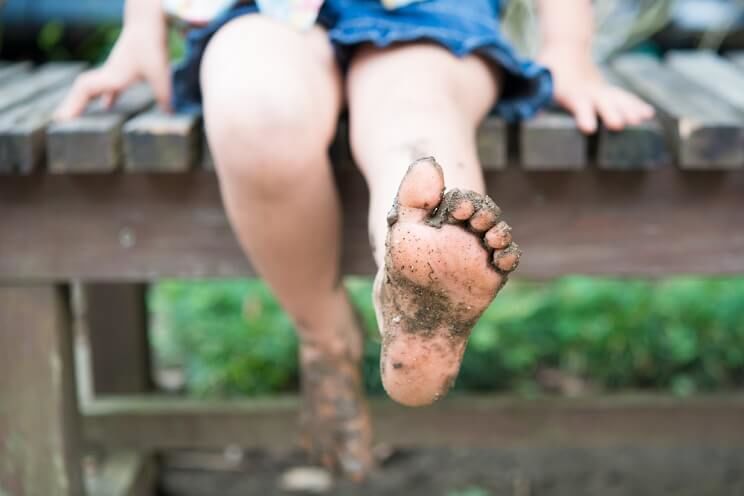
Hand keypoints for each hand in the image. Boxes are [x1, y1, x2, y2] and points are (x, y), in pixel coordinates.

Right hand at [54, 21, 170, 120]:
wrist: (147, 22)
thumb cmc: (151, 45)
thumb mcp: (160, 72)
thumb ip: (164, 94)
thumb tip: (169, 115)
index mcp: (113, 76)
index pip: (85, 90)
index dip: (73, 103)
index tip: (61, 119)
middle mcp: (108, 74)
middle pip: (82, 90)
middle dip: (71, 104)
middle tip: (60, 122)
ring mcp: (113, 71)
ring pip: (93, 87)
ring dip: (84, 100)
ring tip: (76, 116)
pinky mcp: (122, 69)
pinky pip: (108, 85)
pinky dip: (104, 96)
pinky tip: (106, 107)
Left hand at [538, 47, 653, 133]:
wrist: (565, 49)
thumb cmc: (548, 71)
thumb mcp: (537, 81)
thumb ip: (535, 98)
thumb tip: (529, 113)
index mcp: (570, 92)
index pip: (577, 104)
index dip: (584, 115)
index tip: (589, 128)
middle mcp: (588, 91)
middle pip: (602, 102)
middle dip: (611, 113)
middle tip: (619, 125)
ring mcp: (600, 90)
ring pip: (618, 98)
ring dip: (630, 109)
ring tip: (642, 120)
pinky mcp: (607, 91)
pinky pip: (625, 97)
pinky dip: (637, 104)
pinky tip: (649, 114)